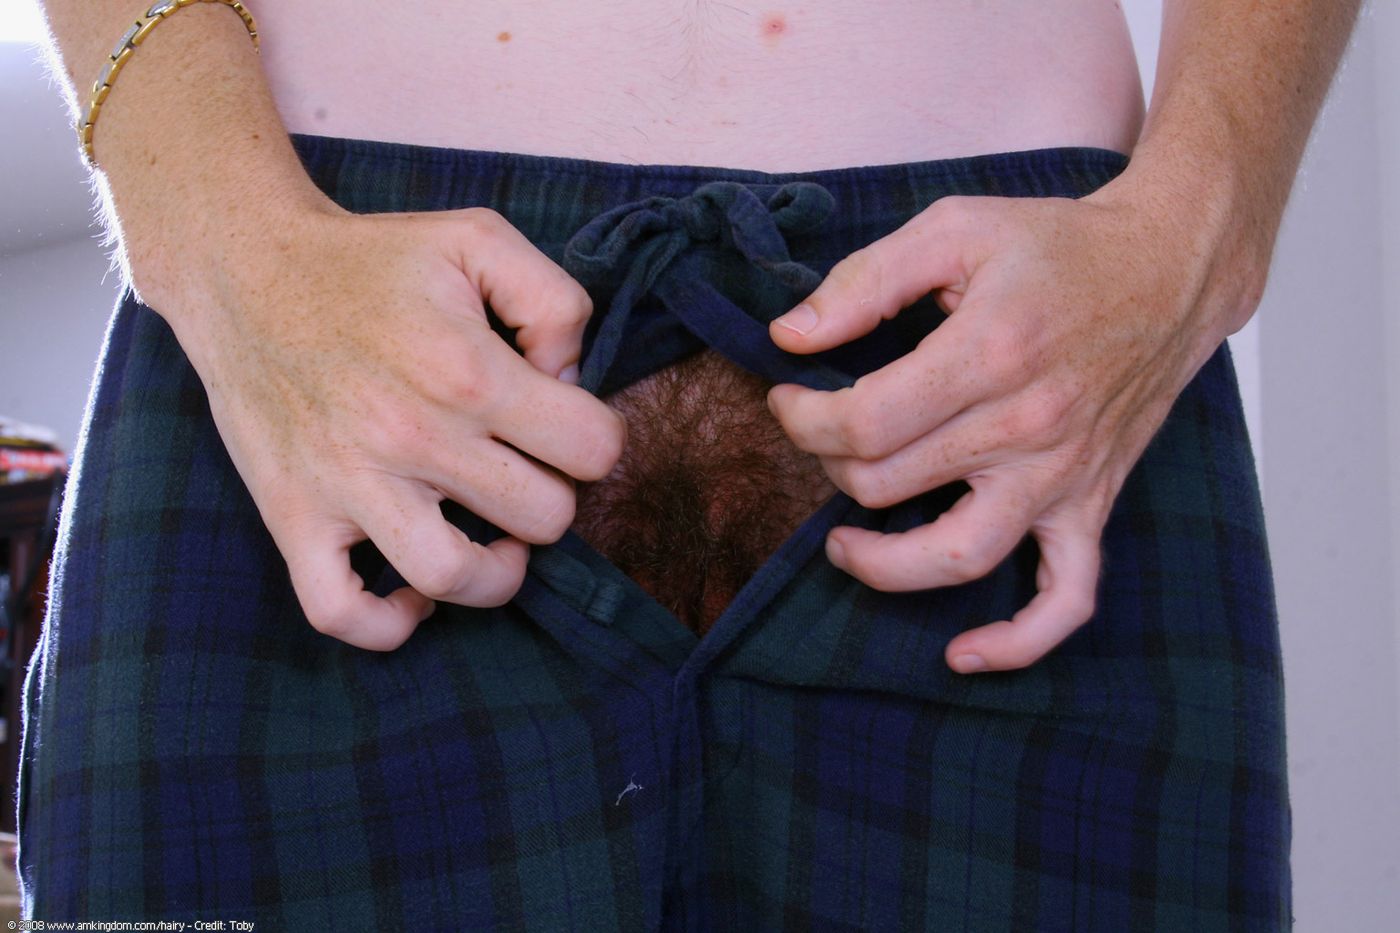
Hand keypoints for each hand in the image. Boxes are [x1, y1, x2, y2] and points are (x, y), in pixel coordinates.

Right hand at [152, 201, 625, 650]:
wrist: (246, 271)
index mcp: (467, 370)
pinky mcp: (293, 516)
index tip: (561, 421)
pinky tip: (413, 590)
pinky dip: (387, 622)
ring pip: (457, 578)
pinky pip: (341, 612)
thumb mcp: (479, 239)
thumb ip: (554, 301)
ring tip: (493, 538)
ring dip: (496, 572)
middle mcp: (412, 435)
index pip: (593, 449)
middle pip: (544, 519)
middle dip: (552, 495)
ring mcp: (348, 484)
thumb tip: (571, 381)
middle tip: (522, 468)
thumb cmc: (373, 259)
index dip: (595, 437)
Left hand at [766, 182, 1258, 673]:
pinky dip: (1017, 641)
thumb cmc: (1060, 247)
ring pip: (957, 556)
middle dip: (830, 466)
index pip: (861, 423)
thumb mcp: (954, 228)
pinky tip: (964, 655)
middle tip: (826, 436)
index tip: (790, 400)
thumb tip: (790, 335)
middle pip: (887, 485)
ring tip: (844, 545)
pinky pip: (1064, 599)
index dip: (802, 420)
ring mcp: (1062, 475)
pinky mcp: (1091, 504)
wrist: (1169, 270)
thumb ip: (864, 280)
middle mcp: (1026, 426)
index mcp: (987, 353)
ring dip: (883, 564)